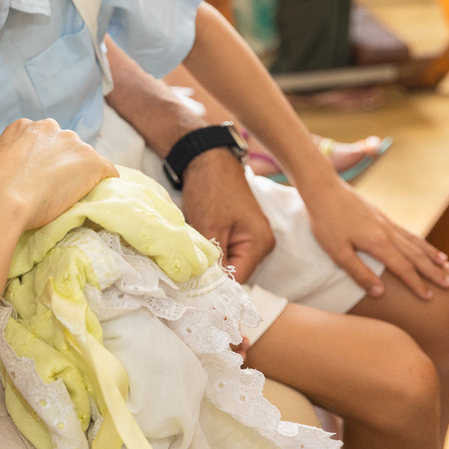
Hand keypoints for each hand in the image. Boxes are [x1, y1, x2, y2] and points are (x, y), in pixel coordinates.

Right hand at [0, 118, 118, 230]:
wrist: (0, 200)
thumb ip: (1, 162)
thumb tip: (1, 174)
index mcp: (23, 127)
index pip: (42, 141)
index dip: (41, 162)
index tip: (37, 179)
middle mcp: (49, 129)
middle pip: (65, 146)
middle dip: (61, 165)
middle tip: (52, 191)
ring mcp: (72, 144)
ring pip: (84, 159)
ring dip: (80, 175)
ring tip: (69, 200)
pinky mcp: (91, 162)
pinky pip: (107, 171)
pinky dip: (103, 183)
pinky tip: (97, 197)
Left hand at [178, 149, 274, 281]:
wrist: (207, 159)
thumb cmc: (210, 189)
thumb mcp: (209, 227)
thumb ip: (212, 260)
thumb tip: (207, 287)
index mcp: (260, 243)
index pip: (239, 280)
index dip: (216, 286)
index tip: (192, 289)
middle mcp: (261, 244)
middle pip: (235, 273)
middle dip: (212, 274)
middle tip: (187, 274)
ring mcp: (251, 237)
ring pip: (228, 262)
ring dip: (210, 262)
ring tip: (190, 259)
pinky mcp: (239, 231)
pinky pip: (226, 251)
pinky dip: (211, 251)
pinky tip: (197, 248)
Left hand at [302, 177, 448, 299]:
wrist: (322, 187)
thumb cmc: (325, 221)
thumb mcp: (336, 252)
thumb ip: (359, 272)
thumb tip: (380, 292)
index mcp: (378, 243)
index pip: (403, 268)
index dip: (416, 284)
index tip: (429, 297)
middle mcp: (387, 231)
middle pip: (415, 255)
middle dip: (432, 271)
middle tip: (448, 284)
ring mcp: (384, 221)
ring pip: (413, 240)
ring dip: (429, 253)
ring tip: (443, 263)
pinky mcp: (378, 214)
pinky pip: (404, 230)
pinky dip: (416, 239)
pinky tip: (417, 242)